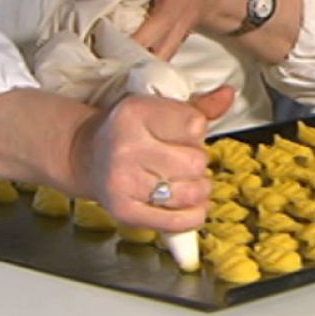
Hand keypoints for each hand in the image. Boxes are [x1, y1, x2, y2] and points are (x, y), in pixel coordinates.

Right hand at [68, 87, 233, 231]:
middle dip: (198, 162)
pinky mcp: (126, 212)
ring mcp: (124, 182)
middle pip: (196, 162)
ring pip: (191, 192)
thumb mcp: (157, 109)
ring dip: (199, 189)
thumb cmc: (128, 130)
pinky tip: (191, 205)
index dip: (197, 131)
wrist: (85, 156)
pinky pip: (177, 221)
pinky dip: (194, 216)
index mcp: (136, 113)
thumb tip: (229, 94)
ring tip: (187, 182)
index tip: (184, 133)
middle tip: (184, 160)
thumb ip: (196, 106)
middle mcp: (127, 147)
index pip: (195, 124)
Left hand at [102, 0, 249, 59]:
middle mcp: (178, 4)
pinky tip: (127, 62)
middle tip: (99, 39)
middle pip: (146, 32)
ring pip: (156, 53)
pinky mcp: (181, 39)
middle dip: (121, 39)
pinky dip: (144, 62)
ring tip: (112, 57)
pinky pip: (161, 56)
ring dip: (133, 58)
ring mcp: (181, 26)